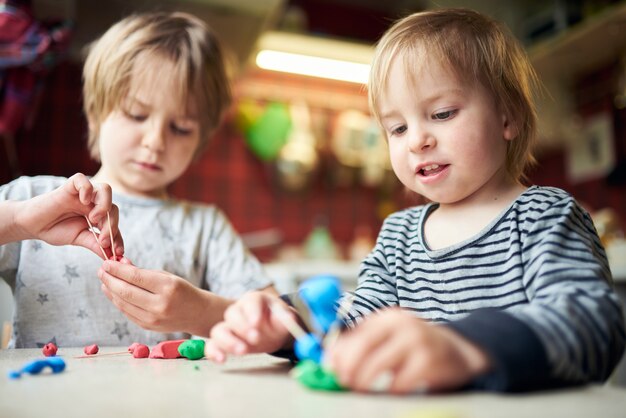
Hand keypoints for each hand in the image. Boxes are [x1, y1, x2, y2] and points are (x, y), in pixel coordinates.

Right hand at [9, 173, 122, 258]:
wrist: (32, 225)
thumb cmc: (55, 230)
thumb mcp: (79, 239)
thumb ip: (95, 244)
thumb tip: (111, 256)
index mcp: (98, 215)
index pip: (115, 223)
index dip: (118, 237)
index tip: (118, 252)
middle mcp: (93, 203)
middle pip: (113, 207)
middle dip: (111, 225)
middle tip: (102, 240)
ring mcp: (83, 194)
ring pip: (105, 189)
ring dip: (104, 205)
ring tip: (93, 218)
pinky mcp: (69, 187)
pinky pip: (82, 179)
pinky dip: (86, 188)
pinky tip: (83, 200)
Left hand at [97, 260, 231, 335]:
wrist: (197, 313)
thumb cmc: (182, 290)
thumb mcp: (167, 276)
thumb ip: (143, 272)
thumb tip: (120, 264)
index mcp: (168, 287)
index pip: (135, 277)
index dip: (117, 269)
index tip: (107, 262)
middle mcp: (160, 304)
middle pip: (125, 291)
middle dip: (110, 279)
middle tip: (101, 270)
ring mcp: (153, 318)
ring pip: (123, 303)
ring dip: (110, 291)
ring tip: (104, 280)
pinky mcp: (147, 326)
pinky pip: (127, 312)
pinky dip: (118, 301)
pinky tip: (113, 293)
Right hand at [204, 291, 293, 362]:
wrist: (274, 330)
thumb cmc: (278, 319)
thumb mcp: (285, 317)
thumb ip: (286, 318)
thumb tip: (290, 319)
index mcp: (254, 300)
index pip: (250, 301)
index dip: (252, 311)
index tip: (257, 322)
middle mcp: (239, 310)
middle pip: (232, 314)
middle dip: (242, 327)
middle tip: (255, 338)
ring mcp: (230, 326)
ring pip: (219, 329)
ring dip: (228, 341)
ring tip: (243, 351)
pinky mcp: (225, 341)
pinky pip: (213, 344)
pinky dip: (214, 352)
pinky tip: (221, 360)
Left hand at [325, 308, 490, 393]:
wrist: (460, 350)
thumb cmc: (418, 346)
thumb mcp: (392, 338)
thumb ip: (365, 344)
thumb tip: (333, 358)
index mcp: (388, 318)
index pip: (355, 333)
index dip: (338, 351)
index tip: (329, 367)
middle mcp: (401, 324)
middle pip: (363, 345)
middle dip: (347, 366)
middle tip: (342, 380)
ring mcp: (416, 341)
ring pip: (378, 364)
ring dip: (363, 380)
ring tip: (359, 388)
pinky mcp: (429, 361)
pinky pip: (400, 381)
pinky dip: (390, 389)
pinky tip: (390, 390)